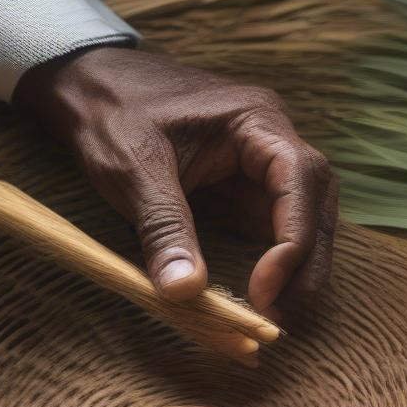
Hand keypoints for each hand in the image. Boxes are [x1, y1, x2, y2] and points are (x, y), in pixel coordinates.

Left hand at [14, 48, 338, 317]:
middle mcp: (271, 143)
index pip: (302, 181)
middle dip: (306, 264)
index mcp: (256, 121)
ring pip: (303, 222)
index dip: (293, 241)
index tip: (264, 289)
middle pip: (316, 206)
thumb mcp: (133, 170)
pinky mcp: (244, 192)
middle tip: (279, 317)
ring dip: (296, 270)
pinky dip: (272, 267)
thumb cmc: (112, 115)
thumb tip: (186, 294)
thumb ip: (164, 229)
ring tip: (273, 315)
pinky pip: (270, 232)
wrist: (90, 88)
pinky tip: (260, 298)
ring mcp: (260, 169)